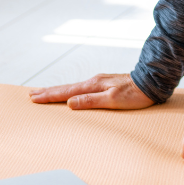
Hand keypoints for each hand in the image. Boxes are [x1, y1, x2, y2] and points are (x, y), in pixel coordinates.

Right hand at [28, 73, 155, 110]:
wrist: (152, 82)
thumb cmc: (135, 94)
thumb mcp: (113, 100)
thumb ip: (91, 101)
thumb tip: (70, 103)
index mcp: (93, 85)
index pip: (66, 92)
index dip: (49, 96)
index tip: (34, 97)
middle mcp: (94, 81)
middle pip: (66, 88)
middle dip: (48, 91)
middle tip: (31, 94)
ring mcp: (99, 82)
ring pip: (72, 87)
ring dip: (57, 90)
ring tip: (44, 92)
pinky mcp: (104, 84)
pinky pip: (80, 88)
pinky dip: (69, 91)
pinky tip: (69, 93)